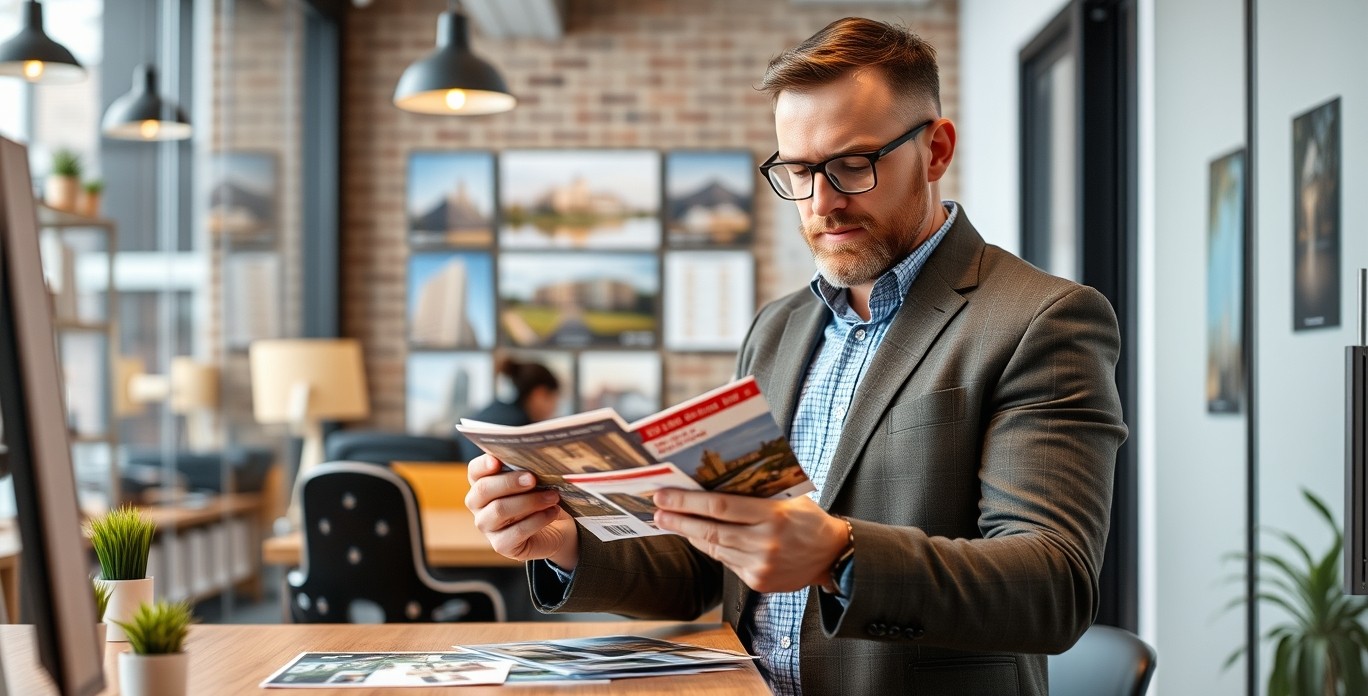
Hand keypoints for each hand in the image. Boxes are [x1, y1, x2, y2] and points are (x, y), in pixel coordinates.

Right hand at [465, 455, 579, 568]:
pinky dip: (538, 519)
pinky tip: (553, 512)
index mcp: (482, 483)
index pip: (475, 471)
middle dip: (509, 482)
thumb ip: (526, 471)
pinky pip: (517, 531)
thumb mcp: (533, 482)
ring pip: (500, 510)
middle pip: (483, 490)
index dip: (483, 465)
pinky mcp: (501, 545)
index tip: (497, 460)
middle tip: (533, 479)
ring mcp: (487, 527)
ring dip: (529, 501)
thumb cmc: (539, 498)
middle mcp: (478, 506)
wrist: (555, 529)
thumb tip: (533, 460)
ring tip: (552, 496)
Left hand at [652, 489, 847, 593]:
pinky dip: (710, 548)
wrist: (832, 555)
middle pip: (711, 530)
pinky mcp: (758, 581)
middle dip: (679, 519)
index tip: (665, 495)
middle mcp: (766, 542)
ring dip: (689, 534)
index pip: (720, 507)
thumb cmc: (807, 518)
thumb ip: (755, 492)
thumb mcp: (787, 496)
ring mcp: (761, 565)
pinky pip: (725, 562)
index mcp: (773, 515)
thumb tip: (711, 482)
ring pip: (715, 548)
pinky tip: (698, 537)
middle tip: (658, 510)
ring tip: (671, 521)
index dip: (687, 501)